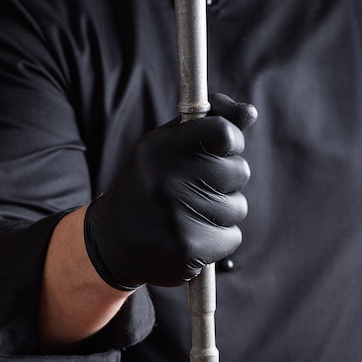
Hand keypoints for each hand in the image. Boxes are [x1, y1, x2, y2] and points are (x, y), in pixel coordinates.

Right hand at [84, 93, 257, 289]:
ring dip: (223, 212)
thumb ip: (207, 123)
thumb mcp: (165, 146)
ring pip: (238, 206)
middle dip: (228, 181)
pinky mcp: (188, 248)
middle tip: (198, 188)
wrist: (112, 243)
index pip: (224, 133)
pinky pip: (232, 237)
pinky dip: (219, 240)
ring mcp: (176, 216)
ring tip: (191, 215)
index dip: (232, 141)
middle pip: (239, 171)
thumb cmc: (148, 187)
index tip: (221, 150)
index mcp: (159, 149)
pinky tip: (192, 237)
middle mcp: (166, 180)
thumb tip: (249, 112)